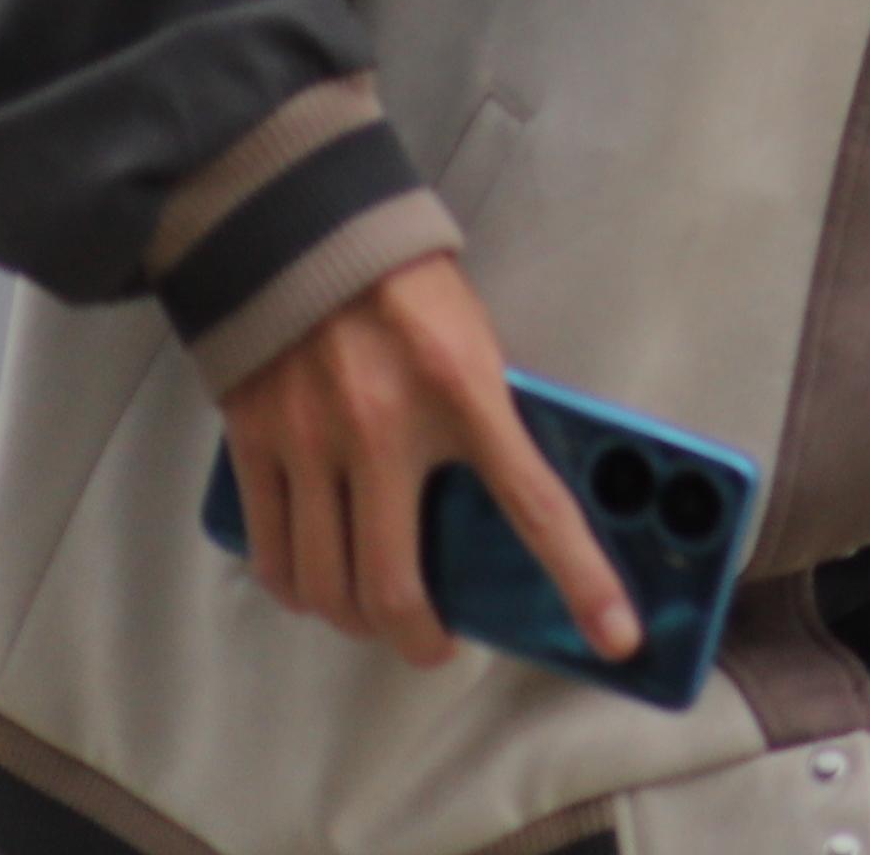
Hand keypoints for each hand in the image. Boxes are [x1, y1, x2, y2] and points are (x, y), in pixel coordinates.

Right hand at [215, 252, 635, 668]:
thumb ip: (485, 412)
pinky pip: (271, 549)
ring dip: (352, 619)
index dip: (580, 579)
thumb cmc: (404, 283)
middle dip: (418, 636)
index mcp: (465, 392)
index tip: (614, 636)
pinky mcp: (255, 443)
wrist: (302, 226)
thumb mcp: (473, 338)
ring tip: (372, 615)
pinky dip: (293, 585)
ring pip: (325, 583)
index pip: (535, 506)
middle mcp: (386, 428)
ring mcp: (313, 442)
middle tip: (433, 644)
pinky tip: (311, 585)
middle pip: (395, 585)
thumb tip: (501, 491)